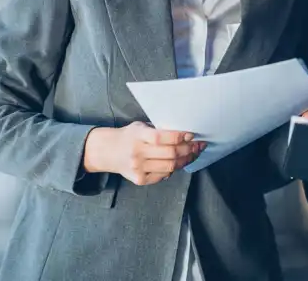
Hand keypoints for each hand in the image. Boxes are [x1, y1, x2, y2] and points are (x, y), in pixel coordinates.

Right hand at [83, 122, 204, 185]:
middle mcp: (138, 153)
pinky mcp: (140, 180)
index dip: (180, 137)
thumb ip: (158, 130)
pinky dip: (173, 169)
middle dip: (189, 149)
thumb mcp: (140, 127)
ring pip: (170, 166)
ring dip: (186, 160)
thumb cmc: (129, 136)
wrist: (108, 151)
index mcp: (138, 136)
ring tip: (193, 154)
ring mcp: (139, 168)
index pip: (162, 138)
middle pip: (170, 153)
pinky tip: (178, 163)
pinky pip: (163, 175)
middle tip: (199, 146)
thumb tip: (185, 135)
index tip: (192, 135)